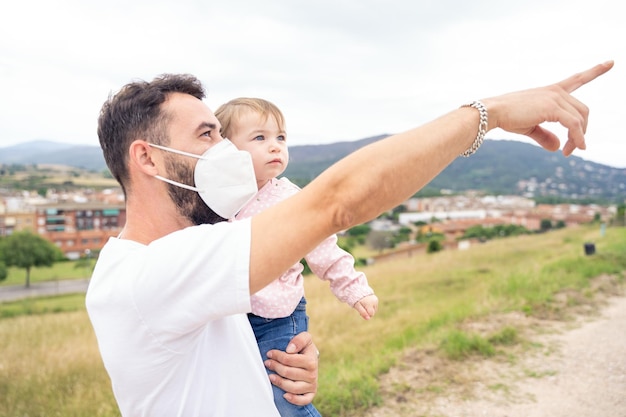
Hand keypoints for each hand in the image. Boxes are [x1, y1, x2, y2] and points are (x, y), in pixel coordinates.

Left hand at [265, 331, 318, 405]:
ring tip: (270, 377)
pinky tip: (284, 395)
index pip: (289, 359)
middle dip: (275, 367)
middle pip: (288, 373)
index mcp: (311, 361)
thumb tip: (289, 350)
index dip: (277, 356)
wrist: (311, 359)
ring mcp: (312, 385)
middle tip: (267, 363)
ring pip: (292, 387)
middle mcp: (313, 374)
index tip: (269, 353)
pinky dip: (294, 400)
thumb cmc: (304, 349)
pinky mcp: (310, 394)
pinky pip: (303, 400)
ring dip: (279, 382)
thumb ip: (299, 340)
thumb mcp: (305, 338)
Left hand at [354, 294, 378, 319]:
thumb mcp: (358, 306)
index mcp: (369, 304)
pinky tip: (366, 304)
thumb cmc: (356, 299)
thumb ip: (363, 312)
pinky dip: (370, 307)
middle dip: (367, 313)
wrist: (357, 290)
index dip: (366, 315)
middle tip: (361, 309)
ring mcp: (376, 300)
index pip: (371, 314)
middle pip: (373, 312)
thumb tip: (368, 319)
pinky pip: (374, 306)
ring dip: (369, 310)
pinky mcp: (376, 299)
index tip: (360, 313)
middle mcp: (374, 302)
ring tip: (363, 306)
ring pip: (374, 310)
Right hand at [482, 60, 612, 155]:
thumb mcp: (529, 127)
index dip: (595, 71)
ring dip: (577, 139)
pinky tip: (572, 149)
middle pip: (582, 111)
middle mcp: (556, 92)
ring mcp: (555, 97)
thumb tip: (558, 147)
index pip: (577, 79)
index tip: (611, 62)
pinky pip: (573, 125)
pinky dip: (576, 138)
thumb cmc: (507, 118)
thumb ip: (545, 135)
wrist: (493, 112)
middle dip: (582, 131)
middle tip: (572, 149)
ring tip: (568, 152)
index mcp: (551, 91)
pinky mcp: (553, 107)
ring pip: (579, 120)